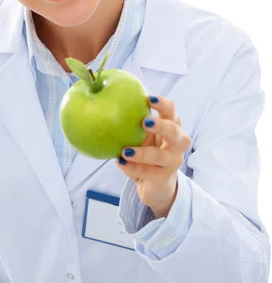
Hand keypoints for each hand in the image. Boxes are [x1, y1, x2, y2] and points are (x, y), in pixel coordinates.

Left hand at [116, 95, 190, 217]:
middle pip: (174, 131)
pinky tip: (120, 163)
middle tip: (144, 122)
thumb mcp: (141, 136)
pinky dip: (133, 168)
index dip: (162, 104)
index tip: (148, 98)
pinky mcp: (164, 178)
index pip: (171, 111)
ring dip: (143, 153)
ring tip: (125, 151)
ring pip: (161, 155)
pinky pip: (148, 172)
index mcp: (172, 127)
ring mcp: (173, 161)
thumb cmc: (146, 152)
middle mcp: (177, 143)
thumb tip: (104, 103)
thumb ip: (132, 122)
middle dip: (161, 125)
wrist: (154, 184)